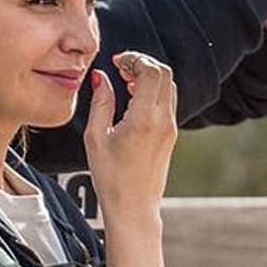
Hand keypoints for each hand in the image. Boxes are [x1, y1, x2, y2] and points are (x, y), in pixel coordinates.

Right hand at [82, 53, 176, 225]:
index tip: (116, 60)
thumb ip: (101, 102)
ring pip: (168, 85)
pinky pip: (167, 101)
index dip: (134, 58)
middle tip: (121, 66)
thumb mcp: (95, 137)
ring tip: (125, 80)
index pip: (150, 71)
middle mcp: (163, 120)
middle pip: (164, 73)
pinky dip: (153, 90)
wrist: (134, 207)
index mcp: (144, 119)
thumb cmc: (111, 177)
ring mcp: (170, 127)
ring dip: (149, 76)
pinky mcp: (171, 134)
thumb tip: (102, 77)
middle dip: (143, 62)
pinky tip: (134, 97)